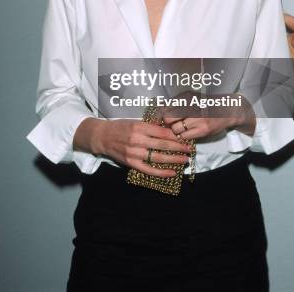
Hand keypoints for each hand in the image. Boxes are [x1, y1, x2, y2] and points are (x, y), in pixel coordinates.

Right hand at [75, 118, 191, 176]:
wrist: (103, 137)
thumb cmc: (120, 127)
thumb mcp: (135, 121)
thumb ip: (151, 126)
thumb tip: (168, 128)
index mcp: (139, 127)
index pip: (162, 132)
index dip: (175, 136)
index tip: (185, 138)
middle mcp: (137, 140)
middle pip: (163, 145)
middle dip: (179, 148)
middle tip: (190, 150)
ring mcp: (134, 153)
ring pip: (158, 158)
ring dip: (174, 160)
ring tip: (185, 160)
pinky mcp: (131, 163)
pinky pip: (149, 170)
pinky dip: (161, 172)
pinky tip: (172, 173)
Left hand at [161, 93, 255, 140]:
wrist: (227, 111)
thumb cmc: (206, 105)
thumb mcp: (191, 98)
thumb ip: (176, 103)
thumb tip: (160, 110)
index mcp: (187, 96)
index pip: (166, 107)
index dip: (161, 114)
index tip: (160, 118)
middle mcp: (192, 106)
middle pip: (168, 118)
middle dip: (167, 122)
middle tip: (170, 124)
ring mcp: (198, 119)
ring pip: (175, 129)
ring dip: (175, 130)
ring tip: (180, 128)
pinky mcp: (203, 130)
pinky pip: (184, 136)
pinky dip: (182, 136)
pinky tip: (187, 132)